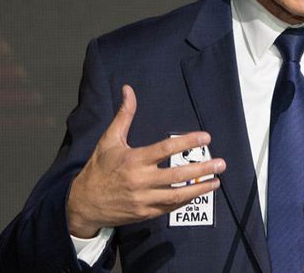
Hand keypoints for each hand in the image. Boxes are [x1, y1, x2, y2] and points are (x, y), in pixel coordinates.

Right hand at [66, 85, 225, 237]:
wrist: (83, 204)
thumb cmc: (98, 169)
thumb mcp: (109, 140)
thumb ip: (124, 116)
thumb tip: (128, 90)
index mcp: (133, 159)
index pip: (166, 149)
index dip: (188, 142)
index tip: (206, 137)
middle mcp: (140, 180)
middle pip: (177, 174)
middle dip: (202, 169)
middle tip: (221, 164)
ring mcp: (143, 199)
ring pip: (177, 194)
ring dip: (199, 188)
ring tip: (216, 182)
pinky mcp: (144, 214)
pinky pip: (169, 207)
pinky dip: (185, 200)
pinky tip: (197, 193)